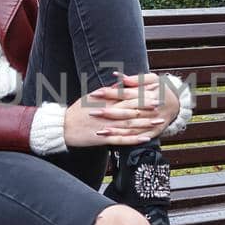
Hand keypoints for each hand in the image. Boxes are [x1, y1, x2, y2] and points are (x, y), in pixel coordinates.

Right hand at [61, 72, 177, 147]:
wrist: (62, 127)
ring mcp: (106, 127)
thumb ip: (107, 91)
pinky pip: (121, 140)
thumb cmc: (77, 111)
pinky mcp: (103, 139)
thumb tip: (120, 84)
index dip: (141, 95)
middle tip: (162, 105)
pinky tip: (145, 138)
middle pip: (131, 110)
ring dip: (145, 123)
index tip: (154, 92)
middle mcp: (107, 113)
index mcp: (104, 102)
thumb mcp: (91, 97)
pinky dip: (134, 139)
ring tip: (159, 122)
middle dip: (147, 108)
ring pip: (129, 125)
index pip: (126, 97)